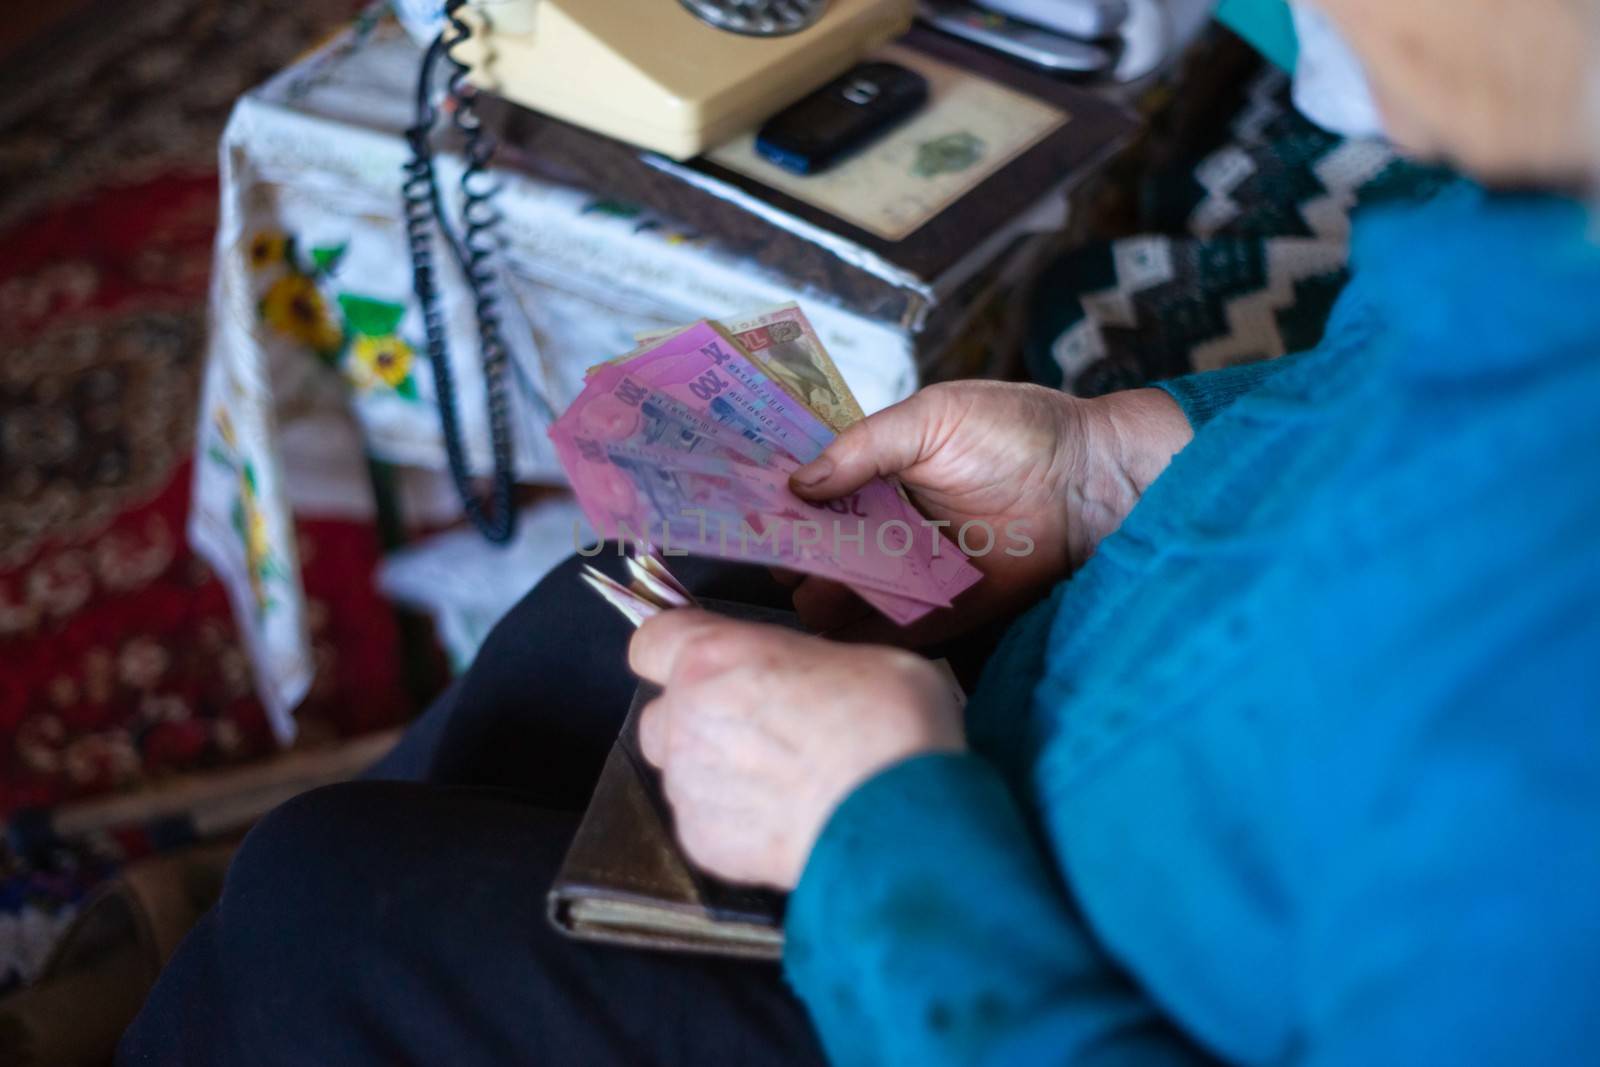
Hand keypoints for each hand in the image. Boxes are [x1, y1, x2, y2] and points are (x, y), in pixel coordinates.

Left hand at [628, 610, 963, 888]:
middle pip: (661, 716)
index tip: (705, 663)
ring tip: (781, 785)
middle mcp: (685, 718)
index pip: (651, 643)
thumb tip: (802, 685)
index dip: (674, 653)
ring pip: (682, 774)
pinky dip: (734, 823)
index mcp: (712, 657)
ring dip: (716, 774)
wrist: (896, 815)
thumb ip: (795, 667)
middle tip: (757, 731)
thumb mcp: (852, 656)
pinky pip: (705, 825)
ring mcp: (689, 786)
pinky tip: (784, 822)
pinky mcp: (703, 843)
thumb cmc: (887, 719)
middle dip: (696, 722)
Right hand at [786, 382, 1191, 642]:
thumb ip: (863, 447)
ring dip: (822, 596)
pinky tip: (839, 626)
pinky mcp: (944, 611)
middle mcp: (886, 526)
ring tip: (810, 589)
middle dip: (793, 555)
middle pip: (820, 550)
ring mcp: (912, 572)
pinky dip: (864, 633)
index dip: (778, 503)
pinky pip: (894, 630)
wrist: (1093, 481)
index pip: (811, 493)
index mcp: (877, 474)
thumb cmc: (1019, 431)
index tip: (745, 511)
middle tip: (777, 556)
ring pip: (847, 594)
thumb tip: (798, 480)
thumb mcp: (932, 418)